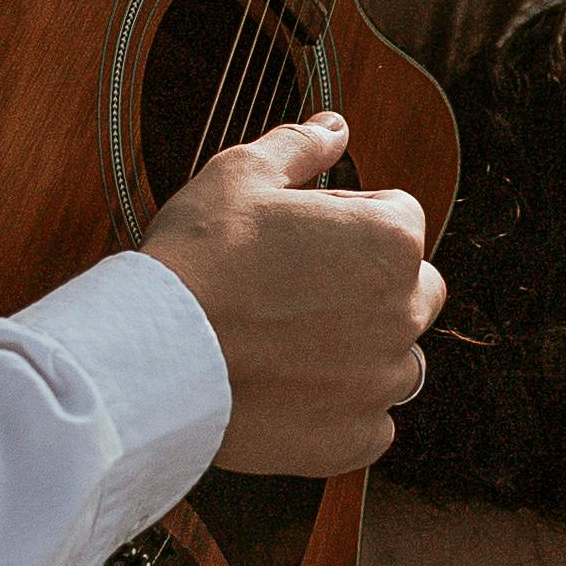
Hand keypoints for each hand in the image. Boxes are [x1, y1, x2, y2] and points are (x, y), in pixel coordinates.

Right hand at [141, 111, 440, 475]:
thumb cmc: (197, 262)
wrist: (153, 358)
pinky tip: (286, 389)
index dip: (348, 219)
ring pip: (392, 357)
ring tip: (286, 343)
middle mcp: (404, 312)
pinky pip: (369, 420)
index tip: (300, 238)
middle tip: (295, 291)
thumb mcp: (240, 175)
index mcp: (391, 241)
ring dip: (358, 349)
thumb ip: (300, 146)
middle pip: (413, 288)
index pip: (400, 216)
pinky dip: (338, 409)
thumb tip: (334, 127)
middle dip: (370, 285)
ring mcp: (382, 381)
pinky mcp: (356, 439)